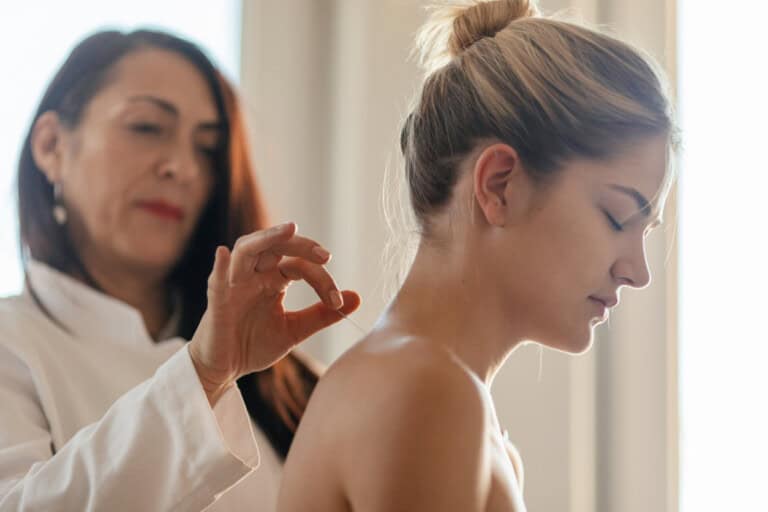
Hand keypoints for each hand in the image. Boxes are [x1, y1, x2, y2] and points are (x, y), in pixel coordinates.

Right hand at [188, 223, 359, 403]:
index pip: (300, 266)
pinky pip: (216, 280)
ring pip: (248, 249)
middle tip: (325, 255)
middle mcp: (254, 275)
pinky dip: (221, 266)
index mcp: (273, 279)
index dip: (322, 280)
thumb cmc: (253, 344)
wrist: (224, 369)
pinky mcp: (217, 301)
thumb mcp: (295, 330)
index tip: (338, 302)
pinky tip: (225, 254)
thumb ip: (322, 314)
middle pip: (276, 246)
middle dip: (301, 245)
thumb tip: (357, 297)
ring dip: (268, 237)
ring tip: (290, 229)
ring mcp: (234, 284)